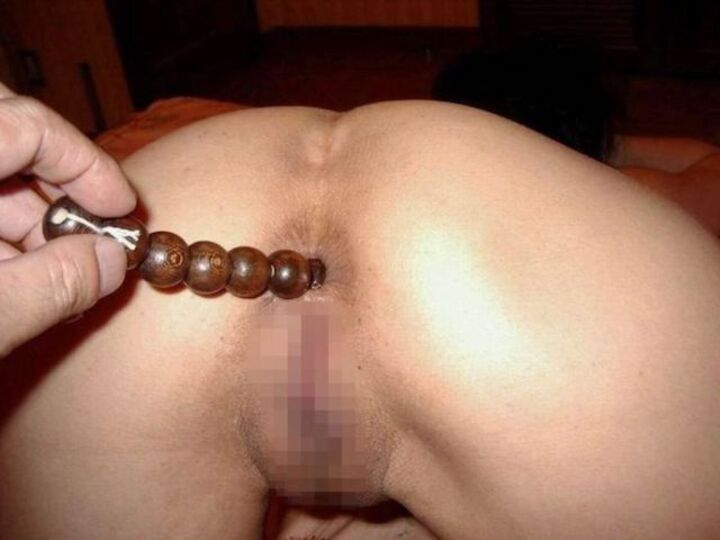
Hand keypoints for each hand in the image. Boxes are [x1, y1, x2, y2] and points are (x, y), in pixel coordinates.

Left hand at [0, 82, 135, 356]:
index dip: (85, 161)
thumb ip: (54, 288)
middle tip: (89, 238)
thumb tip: (113, 260)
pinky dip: (1, 232)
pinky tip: (21, 275)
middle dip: (59, 189)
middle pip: (9, 135)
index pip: (23, 124)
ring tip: (58, 273)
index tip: (121, 207)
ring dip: (31, 218)